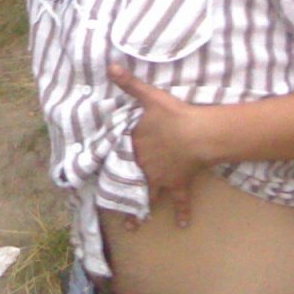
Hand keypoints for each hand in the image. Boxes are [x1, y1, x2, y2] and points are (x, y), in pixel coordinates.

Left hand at [108, 63, 206, 228]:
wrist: (195, 134)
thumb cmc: (172, 115)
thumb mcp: (148, 97)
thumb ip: (129, 84)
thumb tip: (110, 66)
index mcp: (134, 146)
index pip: (119, 155)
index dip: (110, 163)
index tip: (98, 176)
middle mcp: (143, 166)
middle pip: (128, 181)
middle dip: (119, 195)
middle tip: (109, 209)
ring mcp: (161, 177)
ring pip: (147, 197)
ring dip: (140, 212)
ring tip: (133, 227)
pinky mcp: (179, 183)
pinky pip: (181, 202)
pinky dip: (183, 213)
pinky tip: (183, 225)